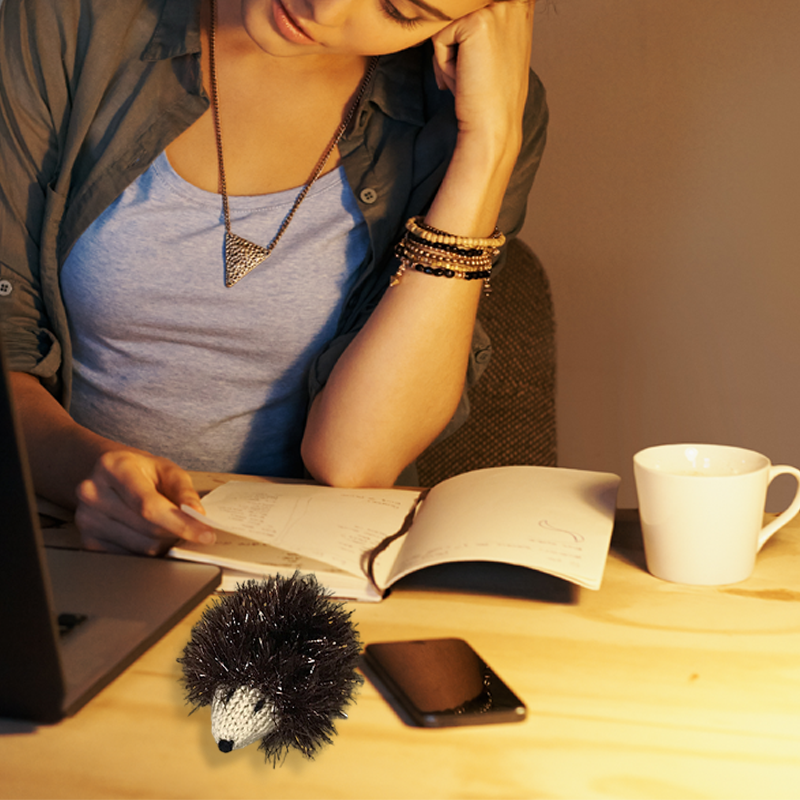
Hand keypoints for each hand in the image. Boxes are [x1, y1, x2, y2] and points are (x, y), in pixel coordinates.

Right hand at [75, 449, 216, 554]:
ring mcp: (86, 519)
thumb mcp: (167, 469)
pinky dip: (146, 550)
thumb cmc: (141, 471)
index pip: (150, 506)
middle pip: (148, 530)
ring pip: (141, 548)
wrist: (109, 474)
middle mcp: (93, 492)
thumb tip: (197, 514)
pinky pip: (128, 557)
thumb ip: (184, 491)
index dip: (181, 523)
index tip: (205, 534)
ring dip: (163, 543)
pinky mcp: (87, 540)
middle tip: (189, 526)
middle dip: (176, 532)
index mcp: (114, 467)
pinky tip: (147, 533)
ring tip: (164, 525)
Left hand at [431, 0, 534, 151]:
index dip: (464, 43)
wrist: (493, 127)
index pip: (470, 15)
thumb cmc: (489, 97)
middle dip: (455, 49)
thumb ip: (480, 28)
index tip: (478, 69)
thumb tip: (445, 16)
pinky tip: (464, 80)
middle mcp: (513, 2)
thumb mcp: (493, 50)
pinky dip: (443, 64)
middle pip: (458, 18)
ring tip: (469, 79)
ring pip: (448, 27)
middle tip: (472, 78)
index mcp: (519, 6)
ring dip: (448, 58)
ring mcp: (497, 9)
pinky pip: (439, 38)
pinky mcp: (477, 22)